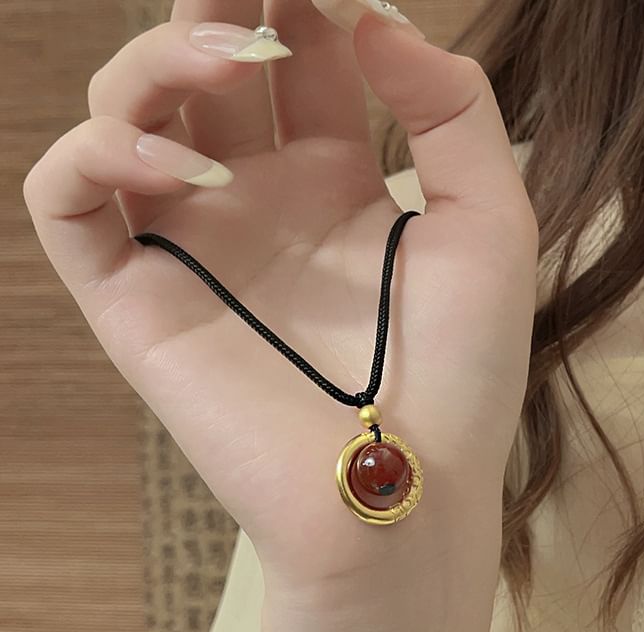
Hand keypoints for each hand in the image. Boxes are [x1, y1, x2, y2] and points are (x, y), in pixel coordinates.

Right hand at [24, 3, 538, 631]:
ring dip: (161, 59)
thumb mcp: (490, 224)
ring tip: (231, 60)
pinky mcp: (137, 298)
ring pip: (123, 111)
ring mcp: (192, 247)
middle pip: (202, 66)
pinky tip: (183, 171)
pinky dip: (101, 153)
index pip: (296, 55)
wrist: (406, 487)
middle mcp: (256, 204)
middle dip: (216, 5)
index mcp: (334, 183)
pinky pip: (68, 198)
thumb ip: (451, 109)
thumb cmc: (461, 374)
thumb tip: (372, 17)